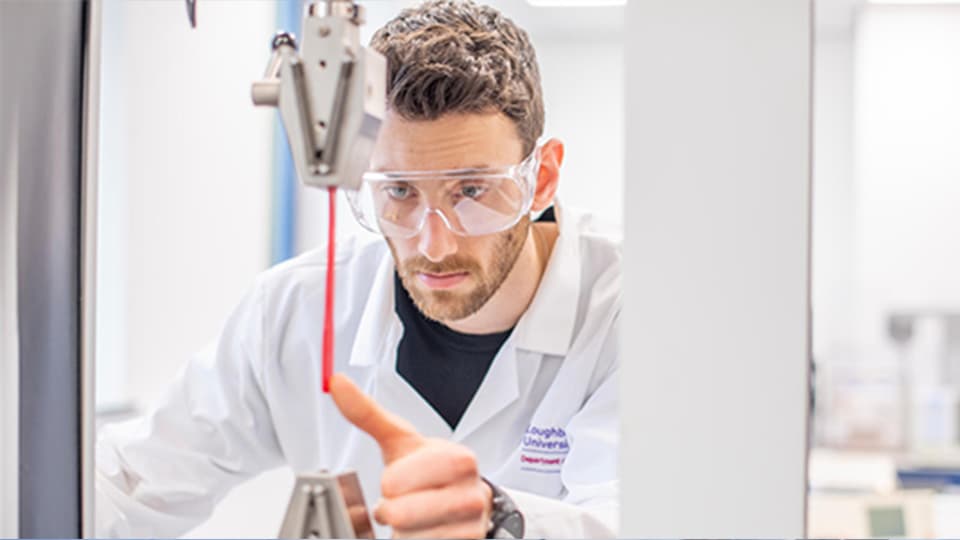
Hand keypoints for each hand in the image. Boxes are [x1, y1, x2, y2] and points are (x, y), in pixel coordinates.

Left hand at [329, 373, 492, 538]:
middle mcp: (472, 494)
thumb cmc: (426, 467)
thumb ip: (366, 413)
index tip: (401, 477)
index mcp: (458, 460)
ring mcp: (473, 524)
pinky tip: (423, 530)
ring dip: (402, 530)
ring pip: (409, 537)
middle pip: (401, 514)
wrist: (459, 495)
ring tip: (414, 514)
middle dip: (392, 510)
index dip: (390, 483)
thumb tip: (338, 383)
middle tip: (404, 499)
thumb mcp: (399, 440)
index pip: (396, 482)